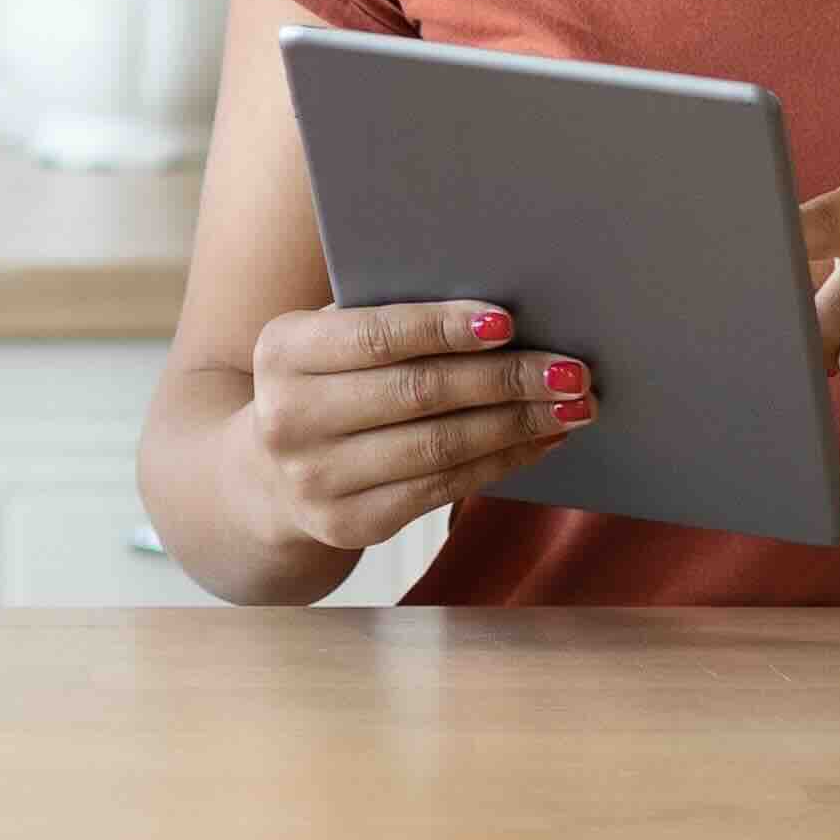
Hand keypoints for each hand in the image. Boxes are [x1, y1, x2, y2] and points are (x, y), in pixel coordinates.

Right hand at [225, 295, 590, 551]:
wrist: (265, 475)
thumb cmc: (324, 384)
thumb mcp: (328, 342)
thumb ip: (387, 320)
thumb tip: (499, 316)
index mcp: (284, 352)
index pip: (376, 336)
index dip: (444, 329)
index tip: (508, 322)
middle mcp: (290, 418)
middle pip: (419, 394)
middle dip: (505, 379)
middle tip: (571, 369)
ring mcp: (318, 479)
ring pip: (440, 447)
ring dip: (518, 424)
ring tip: (573, 405)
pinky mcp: (350, 524)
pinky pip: (443, 488)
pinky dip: (502, 460)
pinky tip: (540, 440)